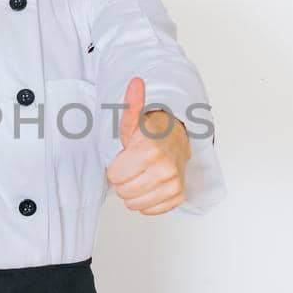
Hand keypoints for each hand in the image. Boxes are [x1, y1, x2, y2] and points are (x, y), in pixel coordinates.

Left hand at [105, 76, 190, 214]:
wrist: (176, 141)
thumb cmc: (150, 134)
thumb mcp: (133, 122)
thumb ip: (131, 106)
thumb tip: (136, 82)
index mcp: (149, 151)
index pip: (114, 177)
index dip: (116, 167)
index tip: (126, 157)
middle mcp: (165, 169)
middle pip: (123, 192)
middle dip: (123, 180)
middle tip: (133, 166)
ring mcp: (174, 184)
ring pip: (134, 204)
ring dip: (133, 192)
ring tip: (140, 175)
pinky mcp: (178, 196)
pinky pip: (149, 210)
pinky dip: (146, 201)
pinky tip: (151, 185)